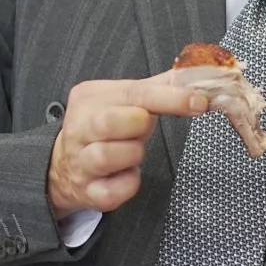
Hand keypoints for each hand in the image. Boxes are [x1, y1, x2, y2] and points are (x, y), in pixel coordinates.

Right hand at [46, 71, 208, 217]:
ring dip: (133, 154)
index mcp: (90, 97)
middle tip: (144, 129)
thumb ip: (158, 87)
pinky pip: (113, 191)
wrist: (67, 166)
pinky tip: (128, 174)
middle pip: (110, 122)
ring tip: (133, 151)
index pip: (134, 92)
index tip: (199, 102)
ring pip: (107, 156)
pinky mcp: (88, 192)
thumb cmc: (105, 130)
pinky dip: (129, 184)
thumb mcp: (124, 101)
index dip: (171, 98)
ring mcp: (80, 161)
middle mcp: (79, 127)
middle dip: (139, 126)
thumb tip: (193, 74)